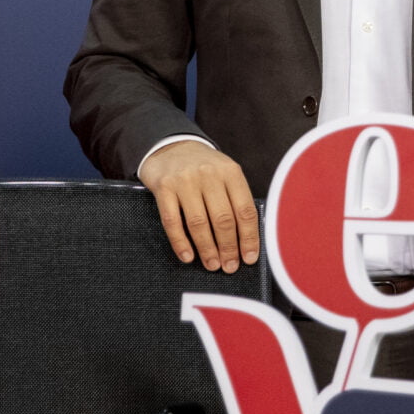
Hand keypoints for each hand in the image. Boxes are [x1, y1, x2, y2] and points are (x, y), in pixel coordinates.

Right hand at [137, 140, 259, 272]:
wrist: (172, 146)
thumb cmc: (205, 168)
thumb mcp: (226, 174)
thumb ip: (236, 199)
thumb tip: (246, 240)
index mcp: (231, 172)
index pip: (245, 210)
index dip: (249, 238)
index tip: (249, 258)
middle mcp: (209, 175)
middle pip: (223, 219)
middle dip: (228, 248)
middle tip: (229, 266)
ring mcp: (184, 180)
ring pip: (198, 223)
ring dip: (207, 249)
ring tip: (212, 265)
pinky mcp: (163, 187)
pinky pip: (172, 221)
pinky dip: (180, 243)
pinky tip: (188, 256)